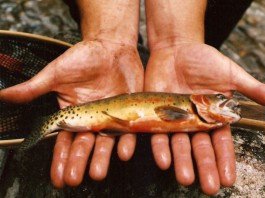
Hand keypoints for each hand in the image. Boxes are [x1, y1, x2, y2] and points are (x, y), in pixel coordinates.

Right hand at [0, 40, 143, 186]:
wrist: (111, 46)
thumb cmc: (83, 58)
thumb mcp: (56, 73)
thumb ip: (33, 88)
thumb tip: (2, 96)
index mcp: (73, 114)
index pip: (64, 141)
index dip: (60, 159)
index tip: (58, 177)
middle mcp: (92, 120)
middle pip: (84, 145)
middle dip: (79, 162)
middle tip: (74, 179)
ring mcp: (112, 117)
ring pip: (106, 142)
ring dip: (102, 158)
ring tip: (97, 172)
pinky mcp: (130, 112)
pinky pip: (129, 129)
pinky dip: (127, 141)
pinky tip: (123, 152)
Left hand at [145, 42, 264, 194]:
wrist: (176, 49)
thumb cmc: (204, 61)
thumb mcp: (230, 74)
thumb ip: (252, 89)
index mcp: (214, 117)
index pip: (221, 142)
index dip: (224, 160)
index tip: (227, 179)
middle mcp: (194, 123)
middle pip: (200, 148)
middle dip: (204, 166)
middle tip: (208, 187)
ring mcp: (175, 119)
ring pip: (179, 144)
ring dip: (181, 161)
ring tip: (185, 178)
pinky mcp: (156, 114)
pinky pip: (157, 132)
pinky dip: (160, 145)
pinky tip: (163, 159)